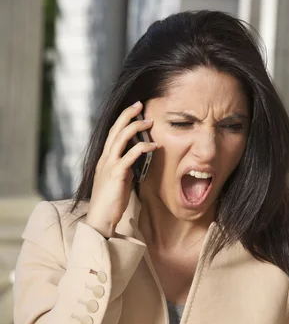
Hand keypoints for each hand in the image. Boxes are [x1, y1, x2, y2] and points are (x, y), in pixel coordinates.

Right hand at [86, 101, 157, 237]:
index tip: (135, 108)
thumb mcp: (118, 179)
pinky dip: (142, 148)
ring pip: (120, 138)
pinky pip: (129, 156)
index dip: (123, 119)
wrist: (100, 219)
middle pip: (115, 129)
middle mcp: (105, 158)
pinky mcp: (115, 174)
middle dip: (128, 115)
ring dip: (136, 127)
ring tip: (150, 122)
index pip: (113, 132)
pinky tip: (154, 146)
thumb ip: (125, 167)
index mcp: (105, 158)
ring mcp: (109, 165)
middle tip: (140, 104)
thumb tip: (136, 159)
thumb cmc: (110, 201)